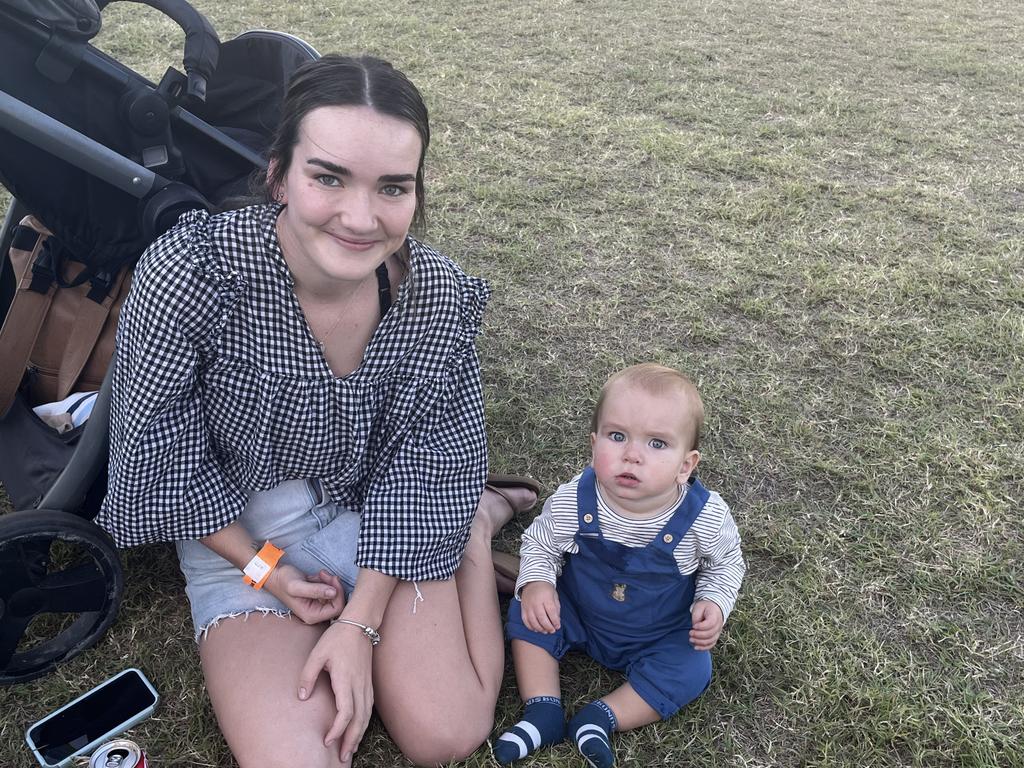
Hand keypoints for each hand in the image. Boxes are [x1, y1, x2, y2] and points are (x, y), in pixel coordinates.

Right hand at [266, 564, 344, 624]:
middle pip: (338, 602)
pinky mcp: (318, 596)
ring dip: (330, 581)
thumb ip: (316, 590)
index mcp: (312, 615)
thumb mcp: (297, 586)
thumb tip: (334, 592)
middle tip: (326, 575)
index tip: (333, 580)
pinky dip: (327, 580)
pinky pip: (330, 589)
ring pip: (335, 594)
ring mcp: (318, 604)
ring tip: (320, 573)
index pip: (337, 609)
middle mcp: (316, 612)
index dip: (339, 594)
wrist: (276, 574)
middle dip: (335, 586)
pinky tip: (318, 575)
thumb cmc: (283, 581)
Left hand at [298, 619, 374, 765]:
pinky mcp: (369, 682)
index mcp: (345, 679)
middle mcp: (359, 685)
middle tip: (342, 757)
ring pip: (366, 716)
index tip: (327, 740)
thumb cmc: (337, 638)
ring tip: (349, 749)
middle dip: (350, 740)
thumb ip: (308, 676)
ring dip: (358, 734)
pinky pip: (368, 708)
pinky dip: (364, 723)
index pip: (346, 712)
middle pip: (359, 720)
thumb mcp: (317, 654)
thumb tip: (302, 697)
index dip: (338, 729)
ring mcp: (366, 684)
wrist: (360, 623)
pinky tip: (358, 729)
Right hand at [521, 581, 560, 632]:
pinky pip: (525, 620)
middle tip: (552, 631)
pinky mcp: (523, 609)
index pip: (551, 612)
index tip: (558, 626)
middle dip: (548, 627)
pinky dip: (531, 627)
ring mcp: (528, 606)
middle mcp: (536, 602)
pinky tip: (536, 629)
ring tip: (545, 631)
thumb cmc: (546, 589)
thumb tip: (557, 621)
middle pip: (542, 618)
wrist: (533, 581)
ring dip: (540, 629)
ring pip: (533, 621)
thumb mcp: (554, 596)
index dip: (555, 621)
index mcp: (546, 597)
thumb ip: (556, 608)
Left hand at [689, 600, 723, 649]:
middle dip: (698, 635)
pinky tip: (696, 647)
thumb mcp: (699, 607)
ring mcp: (718, 632)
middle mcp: (719, 625)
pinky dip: (704, 648)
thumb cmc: (704, 607)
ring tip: (691, 639)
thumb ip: (697, 617)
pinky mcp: (715, 637)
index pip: (710, 624)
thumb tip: (694, 628)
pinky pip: (711, 645)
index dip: (701, 627)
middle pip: (710, 633)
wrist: (713, 608)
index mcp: (715, 615)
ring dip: (700, 642)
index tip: (693, 626)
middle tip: (690, 633)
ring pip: (711, 641)